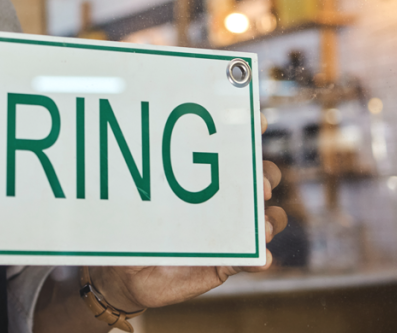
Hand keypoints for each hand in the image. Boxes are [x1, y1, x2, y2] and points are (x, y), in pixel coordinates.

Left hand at [90, 112, 286, 311]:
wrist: (127, 275)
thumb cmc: (129, 228)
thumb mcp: (130, 203)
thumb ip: (135, 188)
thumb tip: (126, 160)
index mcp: (202, 177)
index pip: (231, 148)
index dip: (249, 131)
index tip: (255, 122)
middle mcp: (222, 201)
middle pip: (261, 179)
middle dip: (265, 176)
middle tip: (257, 186)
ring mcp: (228, 233)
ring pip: (266, 219)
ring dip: (270, 218)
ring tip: (261, 223)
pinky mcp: (227, 264)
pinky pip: (252, 261)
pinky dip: (260, 258)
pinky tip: (260, 257)